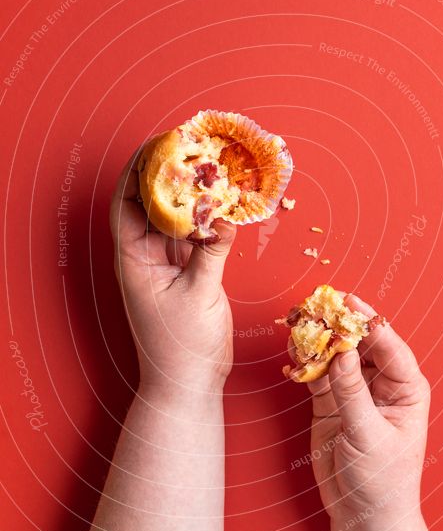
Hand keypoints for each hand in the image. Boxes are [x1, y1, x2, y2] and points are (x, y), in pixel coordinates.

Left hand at [110, 153, 235, 394]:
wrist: (188, 384)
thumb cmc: (182, 347)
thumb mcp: (200, 295)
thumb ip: (213, 253)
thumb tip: (227, 217)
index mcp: (134, 260)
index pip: (127, 204)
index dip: (137, 171)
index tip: (156, 145)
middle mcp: (145, 258)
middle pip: (151, 205)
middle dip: (167, 176)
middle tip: (189, 149)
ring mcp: (166, 265)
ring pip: (175, 220)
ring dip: (190, 197)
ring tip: (209, 169)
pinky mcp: (187, 274)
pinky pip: (195, 238)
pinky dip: (208, 222)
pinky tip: (224, 206)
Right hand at [305, 293, 429, 525]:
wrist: (364, 515)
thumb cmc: (383, 481)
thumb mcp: (368, 436)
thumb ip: (352, 394)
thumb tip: (339, 353)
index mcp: (406, 388)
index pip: (389, 345)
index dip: (369, 321)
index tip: (348, 302)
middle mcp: (382, 384)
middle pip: (360, 343)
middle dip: (340, 324)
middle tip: (318, 304)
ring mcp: (355, 392)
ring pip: (336, 355)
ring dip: (319, 339)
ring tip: (299, 321)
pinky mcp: (331, 403)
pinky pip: (317, 374)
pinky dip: (305, 363)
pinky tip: (292, 351)